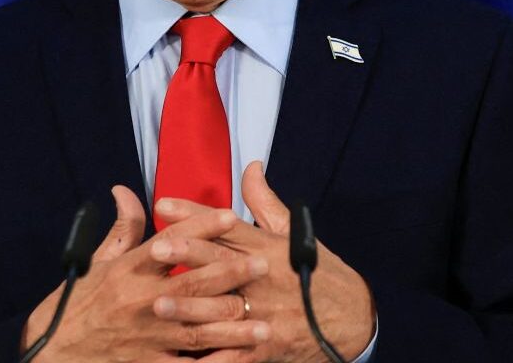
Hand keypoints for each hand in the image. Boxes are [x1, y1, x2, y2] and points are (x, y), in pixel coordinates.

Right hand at [21, 185, 273, 361]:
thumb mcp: (97, 263)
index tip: (230, 216)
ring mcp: (146, 337)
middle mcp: (140, 301)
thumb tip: (124, 191)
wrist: (54, 353)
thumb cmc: (79, 305)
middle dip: (230, 274)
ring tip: (264, 322)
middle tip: (262, 264)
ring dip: (233, 327)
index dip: (200, 227)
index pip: (169, 243)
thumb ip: (122, 229)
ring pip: (198, 330)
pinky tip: (238, 360)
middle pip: (193, 284)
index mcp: (129, 271)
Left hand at [153, 163, 375, 361]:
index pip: (226, 226)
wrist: (355, 317)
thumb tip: (251, 167)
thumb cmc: (320, 272)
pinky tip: (189, 356)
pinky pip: (239, 350)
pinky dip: (216, 355)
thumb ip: (265, 203)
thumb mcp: (294, 234)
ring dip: (191, 307)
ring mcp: (267, 313)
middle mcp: (264, 277)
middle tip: (156, 248)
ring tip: (159, 302)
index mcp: (267, 248)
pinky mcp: (270, 344)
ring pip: (223, 308)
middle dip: (189, 255)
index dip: (195, 215)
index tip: (164, 204)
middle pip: (221, 263)